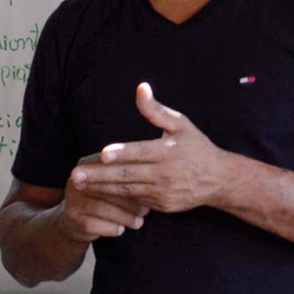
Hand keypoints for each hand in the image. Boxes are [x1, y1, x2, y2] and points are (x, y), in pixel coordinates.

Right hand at [57, 152, 149, 242]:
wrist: (74, 220)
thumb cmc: (102, 197)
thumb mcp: (110, 183)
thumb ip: (126, 176)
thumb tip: (155, 177)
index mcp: (87, 165)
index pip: (110, 168)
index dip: (130, 178)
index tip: (149, 188)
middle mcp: (77, 181)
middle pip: (107, 189)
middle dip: (129, 201)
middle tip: (146, 209)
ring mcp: (72, 200)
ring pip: (102, 208)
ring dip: (123, 216)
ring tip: (139, 221)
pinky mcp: (72, 219)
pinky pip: (95, 225)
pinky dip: (111, 228)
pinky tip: (121, 229)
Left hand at [70, 83, 230, 213]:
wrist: (218, 179)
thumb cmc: (196, 147)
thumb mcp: (181, 124)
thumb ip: (156, 110)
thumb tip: (141, 87)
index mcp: (168, 152)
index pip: (141, 152)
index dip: (121, 153)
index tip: (101, 154)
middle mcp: (164, 174)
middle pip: (127, 175)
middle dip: (99, 176)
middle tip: (75, 175)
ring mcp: (162, 193)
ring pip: (127, 191)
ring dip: (101, 189)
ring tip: (79, 186)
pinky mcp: (161, 205)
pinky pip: (134, 202)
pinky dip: (115, 199)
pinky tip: (97, 195)